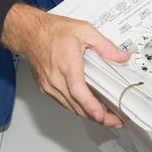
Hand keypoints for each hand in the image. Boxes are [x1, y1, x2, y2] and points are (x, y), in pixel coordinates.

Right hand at [1, 4, 129, 127]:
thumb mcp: (84, 30)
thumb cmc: (52, 31)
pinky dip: (76, 107)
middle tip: (114, 121)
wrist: (29, 32)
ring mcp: (49, 85)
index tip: (104, 116)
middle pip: (77, 106)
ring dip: (87, 114)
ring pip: (70, 107)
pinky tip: (86, 106)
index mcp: (67, 64)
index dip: (92, 107)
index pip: (79, 92)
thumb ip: (105, 46)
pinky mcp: (45, 88)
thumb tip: (121, 56)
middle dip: (98, 117)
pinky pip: (63, 102)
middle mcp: (56, 78)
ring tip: (104, 117)